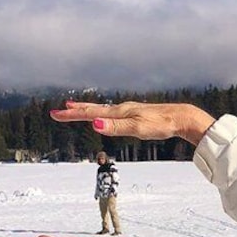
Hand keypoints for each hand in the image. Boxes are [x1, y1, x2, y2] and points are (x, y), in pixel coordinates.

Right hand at [50, 102, 215, 145]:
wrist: (181, 118)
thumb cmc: (161, 124)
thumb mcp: (138, 128)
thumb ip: (116, 127)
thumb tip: (94, 125)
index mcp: (120, 112)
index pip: (90, 114)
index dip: (72, 115)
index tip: (54, 113)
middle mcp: (122, 109)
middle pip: (93, 110)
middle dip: (75, 111)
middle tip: (57, 111)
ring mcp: (129, 110)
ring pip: (102, 110)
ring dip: (86, 110)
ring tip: (74, 108)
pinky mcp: (136, 114)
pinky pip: (112, 113)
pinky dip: (101, 113)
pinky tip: (104, 116)